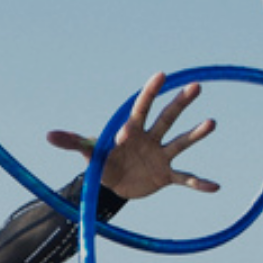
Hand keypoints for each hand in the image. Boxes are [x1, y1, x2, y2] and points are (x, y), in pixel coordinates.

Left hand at [47, 72, 218, 199]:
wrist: (114, 186)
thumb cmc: (103, 163)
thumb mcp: (88, 154)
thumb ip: (73, 143)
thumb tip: (48, 136)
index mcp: (132, 129)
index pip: (141, 107)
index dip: (150, 92)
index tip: (160, 75)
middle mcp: (150, 138)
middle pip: (166, 117)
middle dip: (179, 103)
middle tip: (196, 86)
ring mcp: (160, 156)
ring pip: (180, 142)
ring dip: (196, 134)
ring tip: (211, 123)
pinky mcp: (165, 175)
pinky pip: (184, 178)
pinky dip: (198, 183)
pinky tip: (215, 187)